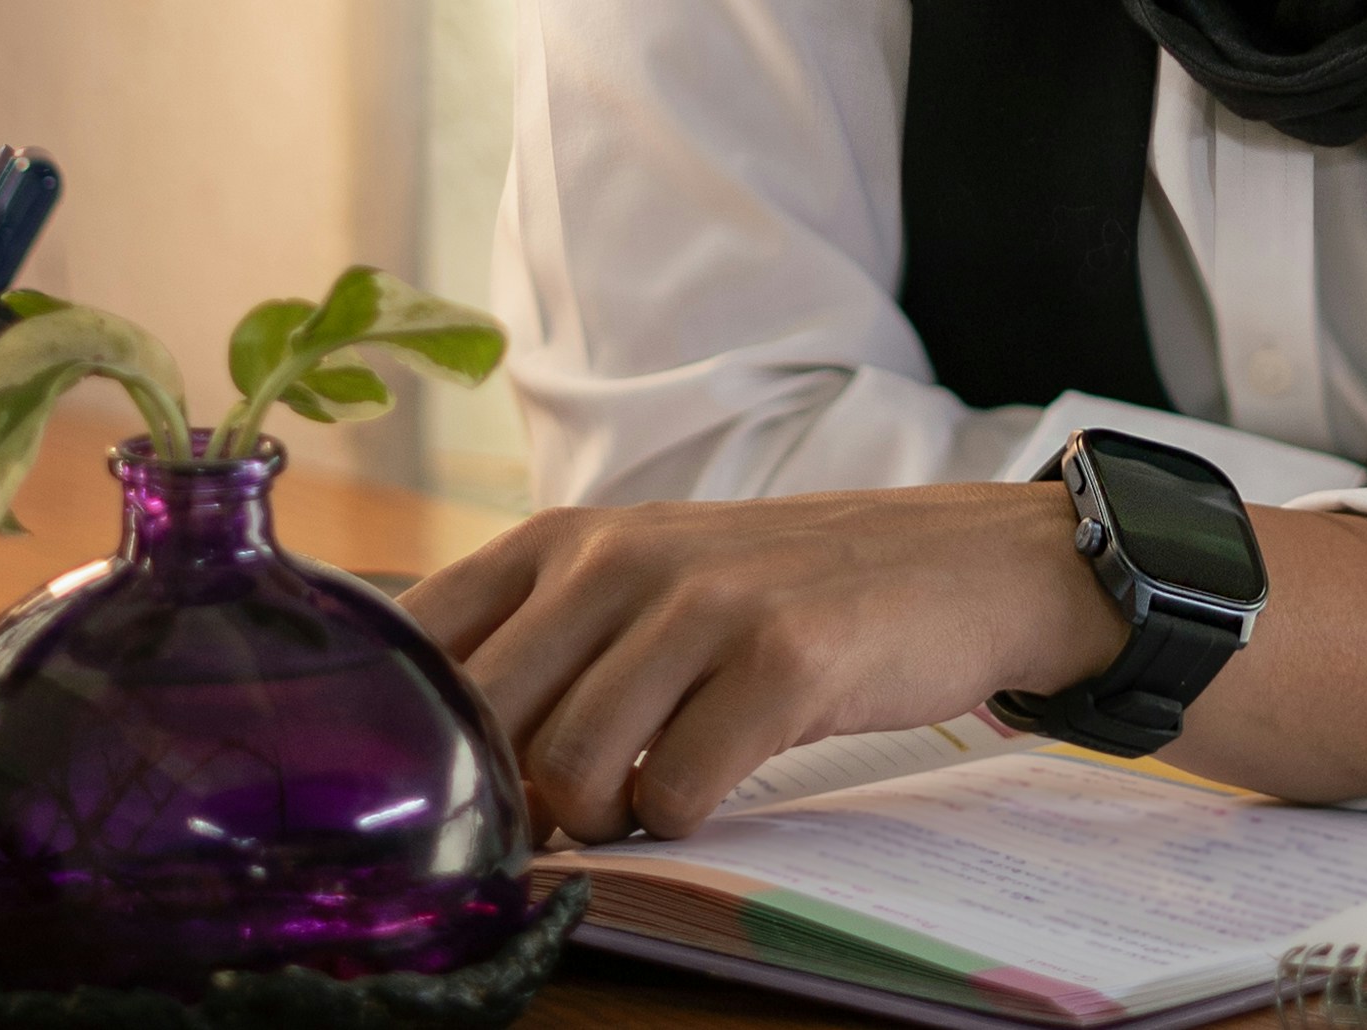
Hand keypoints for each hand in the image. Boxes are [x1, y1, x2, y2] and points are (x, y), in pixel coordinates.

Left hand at [406, 482, 1366, 845]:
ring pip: (569, 772)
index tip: (412, 805)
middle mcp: (617, 554)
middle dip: (500, 807)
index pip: (418, 642)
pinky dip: (685, 818)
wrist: (964, 565)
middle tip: (554, 829)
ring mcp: (699, 601)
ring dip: (602, 818)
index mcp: (566, 537)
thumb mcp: (650, 585)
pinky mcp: (780, 658)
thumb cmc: (783, 591)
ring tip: (658, 789)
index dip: (401, 743)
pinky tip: (723, 781)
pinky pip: (677, 794)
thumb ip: (541, 646)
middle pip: (481, 727)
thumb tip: (418, 754)